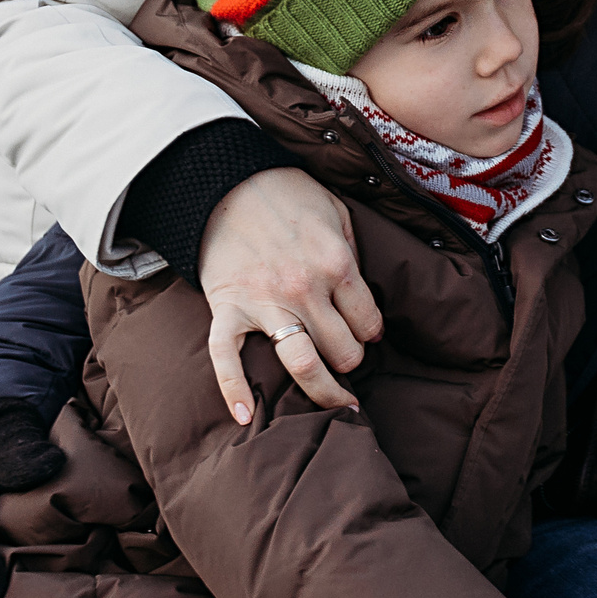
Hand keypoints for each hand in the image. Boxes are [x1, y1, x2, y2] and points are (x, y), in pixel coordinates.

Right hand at [202, 166, 383, 420]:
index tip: (363, 332)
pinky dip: (234, 392)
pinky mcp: (228, 308)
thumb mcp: (336, 211)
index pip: (369, 323)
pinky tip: (246, 418)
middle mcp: (305, 289)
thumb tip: (366, 294)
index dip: (370, 332)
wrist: (226, 180)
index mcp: (337, 264)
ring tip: (337, 403)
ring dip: (324, 390)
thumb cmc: (287, 194)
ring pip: (303, 364)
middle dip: (350, 360)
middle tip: (345, 356)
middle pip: (343, 351)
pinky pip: (227, 359)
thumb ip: (353, 253)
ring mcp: (265, 302)